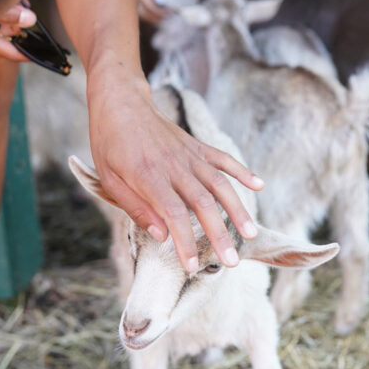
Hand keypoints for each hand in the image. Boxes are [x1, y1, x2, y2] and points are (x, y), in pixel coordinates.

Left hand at [87, 71, 263, 272]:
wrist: (120, 103)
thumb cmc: (110, 145)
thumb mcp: (109, 180)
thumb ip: (136, 208)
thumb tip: (162, 236)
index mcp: (149, 177)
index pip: (174, 215)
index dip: (186, 242)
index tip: (193, 266)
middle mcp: (174, 166)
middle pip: (203, 204)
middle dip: (219, 235)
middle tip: (232, 261)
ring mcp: (189, 155)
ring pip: (220, 184)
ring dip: (237, 209)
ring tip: (250, 233)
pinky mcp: (196, 146)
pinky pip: (223, 159)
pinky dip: (242, 171)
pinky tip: (259, 185)